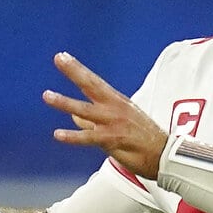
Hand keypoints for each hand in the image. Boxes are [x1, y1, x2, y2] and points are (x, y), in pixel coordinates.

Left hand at [43, 52, 168, 179]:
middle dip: (74, 71)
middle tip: (59, 58)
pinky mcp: (113, 140)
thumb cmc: (143, 140)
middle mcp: (114, 108)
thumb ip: (93, 121)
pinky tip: (58, 134)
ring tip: (47, 96)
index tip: (64, 56)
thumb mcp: (118, 124)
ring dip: (65, 102)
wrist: (165, 155)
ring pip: (85, 110)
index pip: (94, 82)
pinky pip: (89, 138)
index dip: (78, 69)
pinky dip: (73, 136)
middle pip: (91, 86)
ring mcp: (113, 123)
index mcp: (117, 102)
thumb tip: (73, 117)